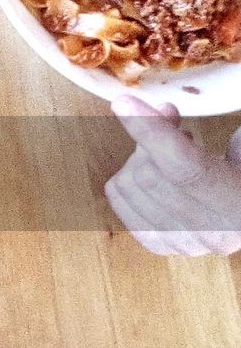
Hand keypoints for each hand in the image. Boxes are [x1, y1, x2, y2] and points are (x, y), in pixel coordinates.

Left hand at [105, 94, 240, 255]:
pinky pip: (118, 199)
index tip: (123, 103)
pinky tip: (156, 168)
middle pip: (150, 174)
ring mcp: (184, 244)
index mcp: (240, 207)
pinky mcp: (160, 244)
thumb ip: (228, 134)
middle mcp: (213, 233)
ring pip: (129, 186)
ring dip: (140, 155)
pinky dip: (129, 174)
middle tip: (169, 116)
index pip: (185, 168)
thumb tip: (163, 113)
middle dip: (150, 136)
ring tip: (169, 147)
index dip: (151, 132)